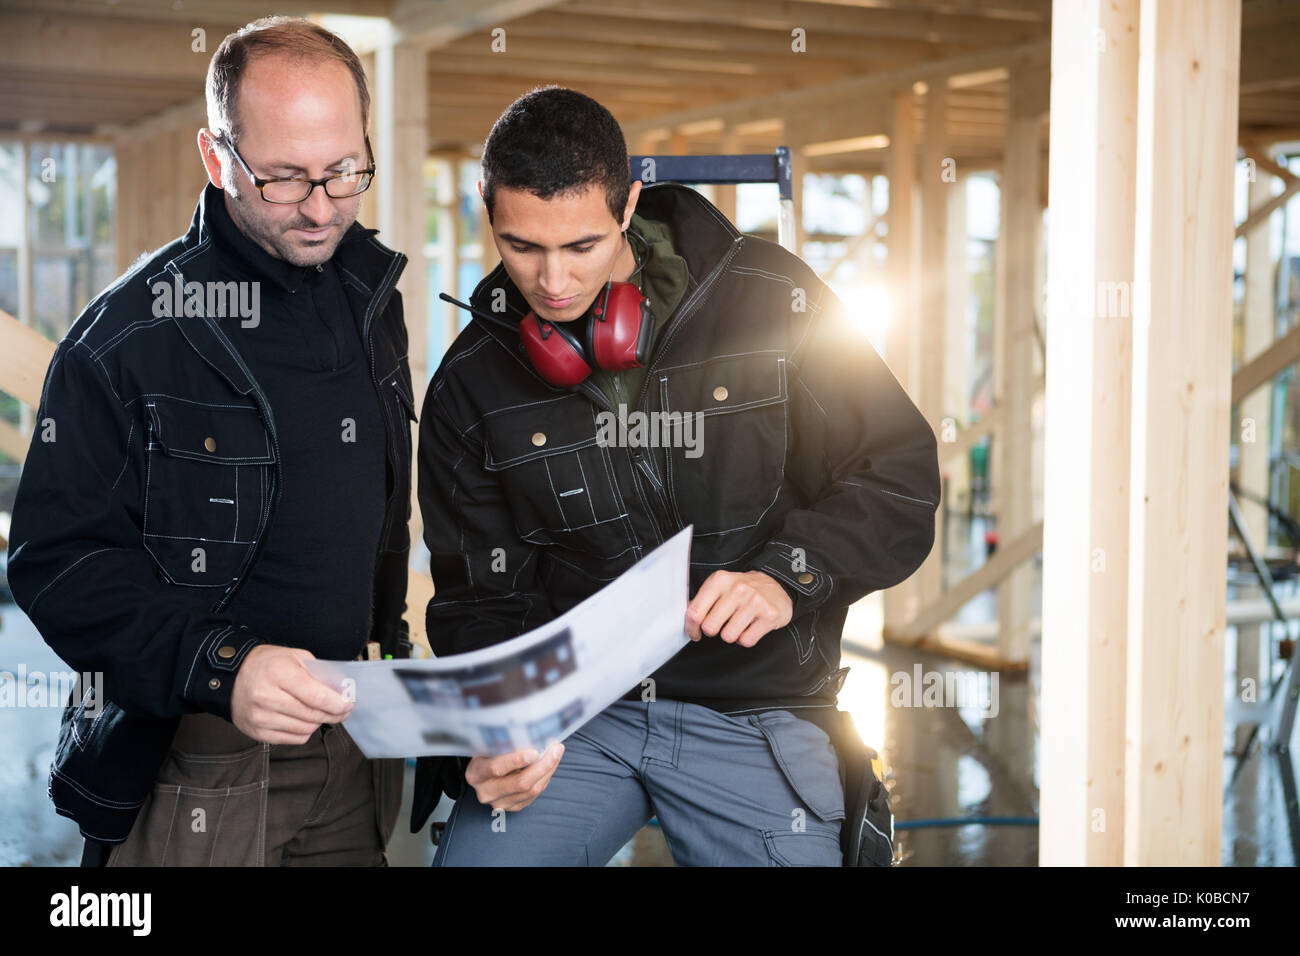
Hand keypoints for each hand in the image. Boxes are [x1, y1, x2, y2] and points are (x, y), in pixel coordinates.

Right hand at [230, 645, 352, 744]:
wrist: (232, 677)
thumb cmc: (269, 664)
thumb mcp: (295, 656)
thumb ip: (318, 673)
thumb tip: (341, 691)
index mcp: (278, 673)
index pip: (316, 696)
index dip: (337, 703)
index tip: (348, 704)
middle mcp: (266, 697)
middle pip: (312, 715)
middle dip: (333, 714)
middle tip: (342, 710)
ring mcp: (260, 717)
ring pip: (305, 729)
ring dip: (319, 723)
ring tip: (320, 713)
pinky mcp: (257, 732)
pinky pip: (293, 739)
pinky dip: (305, 732)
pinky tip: (304, 720)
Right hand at [464, 742, 564, 811]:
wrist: (485, 771)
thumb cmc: (489, 752)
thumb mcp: (489, 745)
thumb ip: (505, 743)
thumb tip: (531, 732)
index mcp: (476, 774)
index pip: (496, 768)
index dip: (516, 760)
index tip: (534, 751)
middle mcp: (486, 792)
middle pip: (519, 783)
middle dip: (542, 765)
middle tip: (556, 748)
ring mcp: (499, 803)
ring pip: (531, 790)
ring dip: (548, 770)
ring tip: (557, 753)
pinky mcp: (513, 807)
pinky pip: (535, 794)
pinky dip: (545, 778)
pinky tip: (551, 765)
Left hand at [684, 570, 792, 646]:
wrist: (778, 586)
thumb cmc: (744, 590)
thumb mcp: (722, 586)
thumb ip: (703, 600)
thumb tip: (686, 619)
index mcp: (720, 580)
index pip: (695, 612)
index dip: (691, 627)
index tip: (694, 632)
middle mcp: (737, 589)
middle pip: (710, 627)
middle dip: (713, 630)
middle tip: (721, 624)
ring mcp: (755, 601)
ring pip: (728, 636)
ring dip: (732, 634)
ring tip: (739, 623)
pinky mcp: (769, 615)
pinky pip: (747, 640)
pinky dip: (747, 638)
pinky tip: (751, 626)